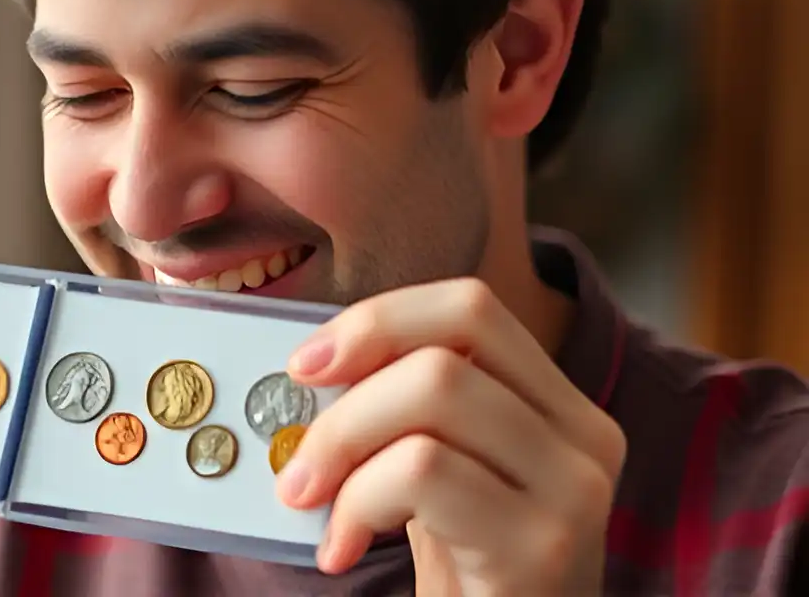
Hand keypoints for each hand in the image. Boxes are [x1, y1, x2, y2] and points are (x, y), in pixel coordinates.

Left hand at [276, 278, 625, 595]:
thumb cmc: (466, 574)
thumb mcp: (441, 476)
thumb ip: (402, 413)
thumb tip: (311, 364)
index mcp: (559, 405)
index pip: (470, 309)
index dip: (379, 320)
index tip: (306, 365)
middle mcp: (585, 437)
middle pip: (445, 348)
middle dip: (346, 393)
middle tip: (295, 456)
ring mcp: (572, 490)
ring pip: (433, 392)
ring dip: (342, 445)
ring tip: (309, 503)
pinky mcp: (542, 544)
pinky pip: (421, 471)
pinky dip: (356, 501)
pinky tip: (340, 549)